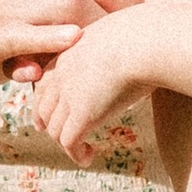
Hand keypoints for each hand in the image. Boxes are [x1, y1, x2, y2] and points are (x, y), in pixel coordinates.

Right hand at [0, 0, 140, 127]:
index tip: (147, 28)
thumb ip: (39, 30)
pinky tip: (75, 47)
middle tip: (144, 47)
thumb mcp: (1, 33)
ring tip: (121, 57)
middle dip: (129, 10)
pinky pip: (25, 31)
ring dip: (102, 29)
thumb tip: (78, 42)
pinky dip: (54, 37)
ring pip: (68, 0)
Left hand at [26, 6, 157, 162]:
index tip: (55, 115)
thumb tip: (134, 52)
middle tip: (65, 139)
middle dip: (51, 126)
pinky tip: (88, 157)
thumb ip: (117, 46)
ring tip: (84, 152)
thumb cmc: (146, 33)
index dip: (48, 103)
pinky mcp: (83, 114)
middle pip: (44, 109)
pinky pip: (69, 142)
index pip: (45, 83)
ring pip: (54, 129)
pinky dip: (76, 154)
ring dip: (67, 146)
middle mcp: (62, 75)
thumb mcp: (121, 34)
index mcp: (68, 53)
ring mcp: (69, 95)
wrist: (147, 40)